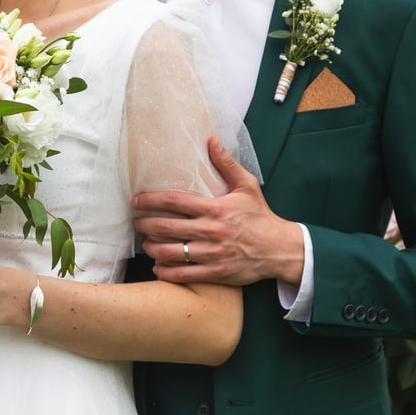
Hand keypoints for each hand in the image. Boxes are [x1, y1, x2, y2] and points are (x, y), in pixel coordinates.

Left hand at [132, 138, 304, 286]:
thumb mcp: (247, 186)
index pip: (174, 202)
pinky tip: (157, 266)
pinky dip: (165, 272)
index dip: (150, 200)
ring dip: (151, 248)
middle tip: (136, 222)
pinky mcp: (215, 273)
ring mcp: (212, 254)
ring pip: (170, 253)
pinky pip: (182, 274)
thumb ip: (226, 164)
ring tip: (145, 243)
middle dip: (144, 224)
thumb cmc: (260, 217)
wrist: (279, 249)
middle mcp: (210, 231)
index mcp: (215, 208)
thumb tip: (211, 140)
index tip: (136, 201)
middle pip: (165, 227)